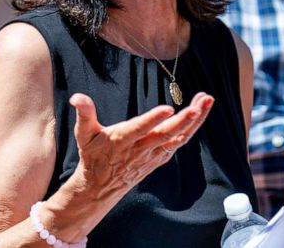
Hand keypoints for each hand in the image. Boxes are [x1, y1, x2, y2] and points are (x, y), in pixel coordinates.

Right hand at [70, 92, 213, 199]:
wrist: (101, 186)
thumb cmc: (92, 155)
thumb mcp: (84, 134)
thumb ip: (84, 114)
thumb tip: (77, 97)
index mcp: (121, 140)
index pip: (139, 129)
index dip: (153, 120)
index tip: (168, 108)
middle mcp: (140, 149)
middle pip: (166, 134)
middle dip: (184, 120)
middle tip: (199, 104)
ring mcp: (153, 154)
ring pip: (178, 137)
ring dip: (194, 120)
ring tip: (207, 100)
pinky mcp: (161, 157)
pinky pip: (180, 141)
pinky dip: (192, 128)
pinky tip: (201, 112)